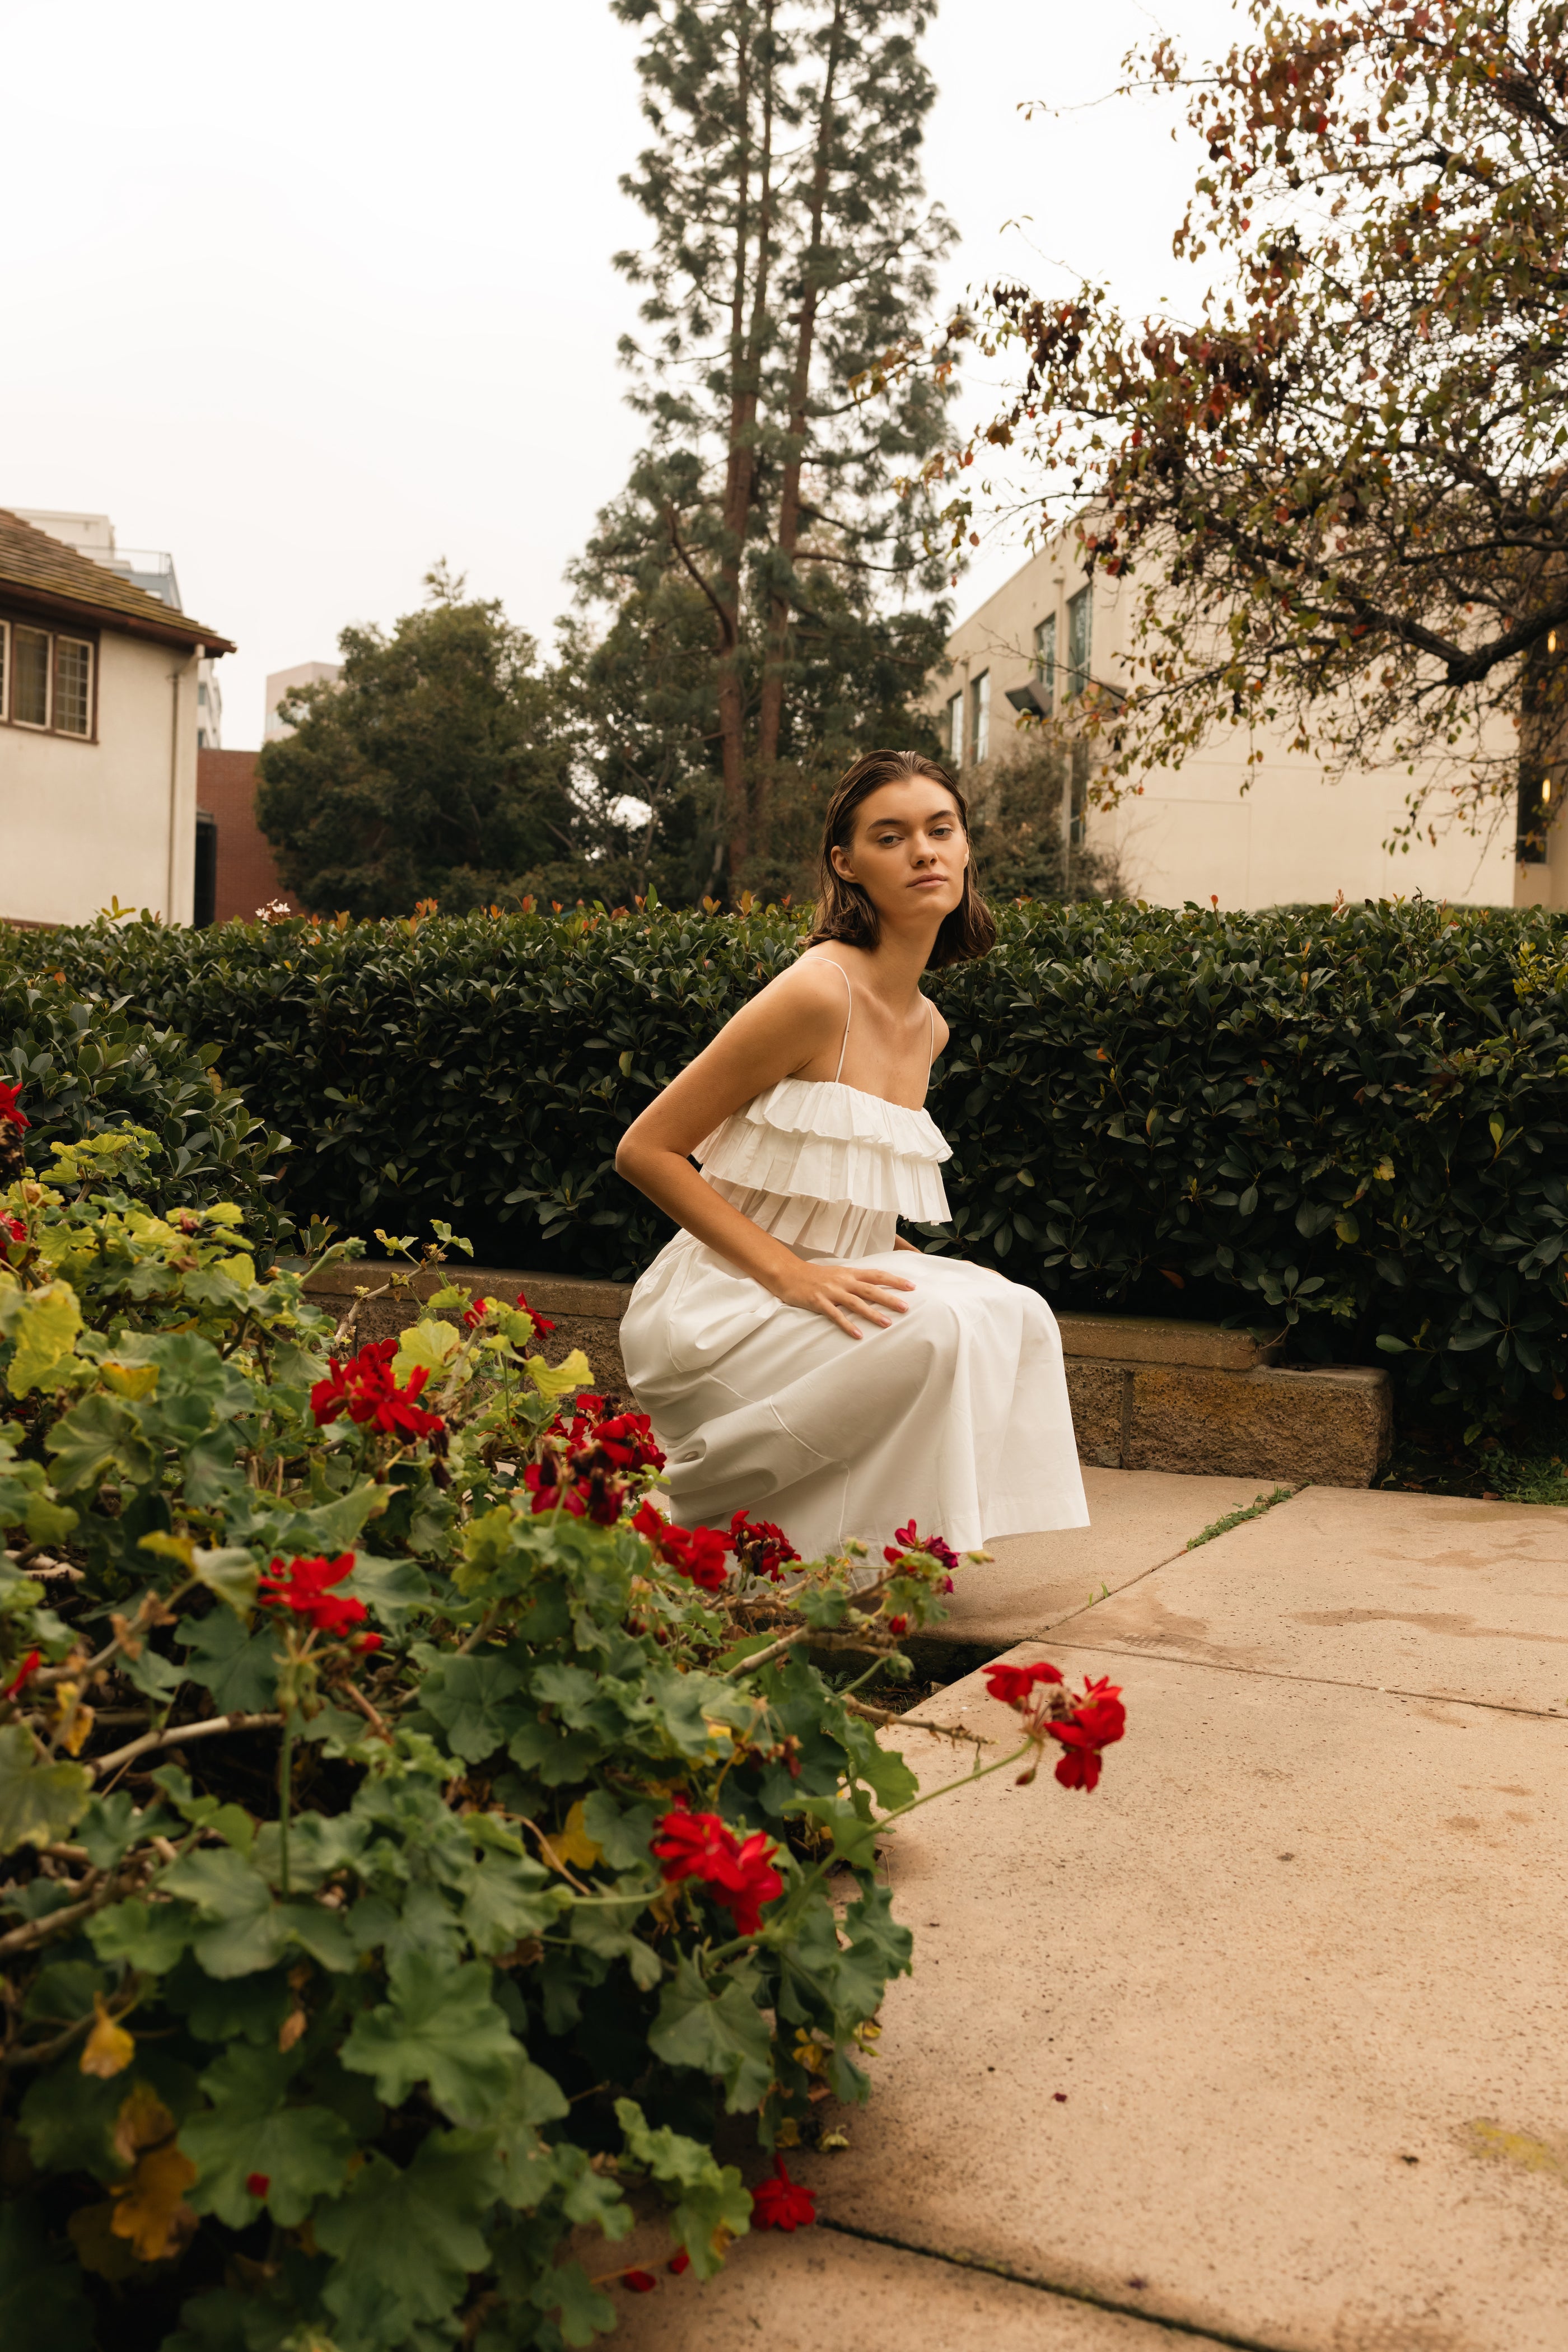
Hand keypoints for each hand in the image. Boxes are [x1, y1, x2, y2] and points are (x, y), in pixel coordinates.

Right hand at [769, 1257, 914, 1338]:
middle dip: (889, 1298)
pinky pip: (836, 1315)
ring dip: (872, 1313)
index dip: (895, 1280)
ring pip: (856, 1303)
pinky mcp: (819, 1302)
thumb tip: (873, 1286)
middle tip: (906, 1307)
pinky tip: (858, 1335)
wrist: (788, 1274)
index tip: (911, 1287)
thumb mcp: (837, 1273)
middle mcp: (843, 1281)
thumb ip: (854, 1280)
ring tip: (887, 1323)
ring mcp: (831, 1291)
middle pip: (871, 1289)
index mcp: (849, 1273)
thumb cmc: (814, 1275)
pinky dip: (847, 1325)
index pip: (877, 1275)